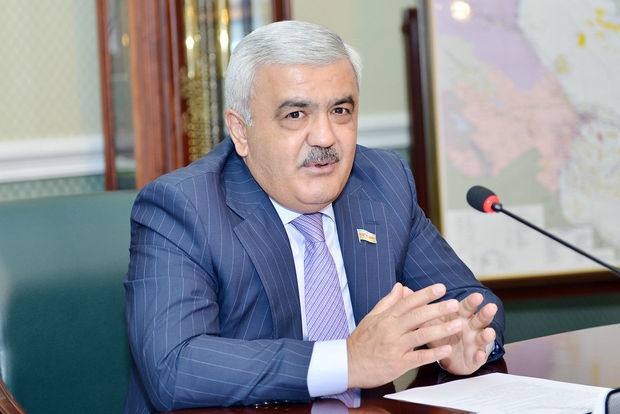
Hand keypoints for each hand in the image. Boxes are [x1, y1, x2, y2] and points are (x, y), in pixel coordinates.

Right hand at [346, 283, 461, 388]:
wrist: (347, 365)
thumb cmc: (360, 341)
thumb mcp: (371, 317)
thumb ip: (387, 302)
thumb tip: (400, 286)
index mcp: (386, 318)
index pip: (408, 302)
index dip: (425, 294)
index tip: (441, 288)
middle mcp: (391, 330)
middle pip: (418, 316)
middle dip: (438, 309)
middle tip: (455, 304)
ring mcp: (395, 347)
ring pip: (421, 335)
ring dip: (441, 329)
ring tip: (458, 324)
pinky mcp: (398, 364)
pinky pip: (418, 357)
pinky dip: (433, 354)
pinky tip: (447, 349)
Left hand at [426, 292, 496, 375]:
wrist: (442, 355)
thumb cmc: (437, 332)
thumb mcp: (427, 318)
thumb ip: (419, 304)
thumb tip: (403, 289)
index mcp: (459, 316)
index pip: (466, 306)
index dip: (471, 301)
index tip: (477, 295)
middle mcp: (470, 327)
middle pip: (479, 319)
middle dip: (485, 314)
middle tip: (490, 307)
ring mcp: (473, 343)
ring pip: (483, 337)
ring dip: (487, 335)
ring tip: (489, 332)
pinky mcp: (473, 358)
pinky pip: (478, 357)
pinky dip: (479, 356)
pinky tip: (480, 355)